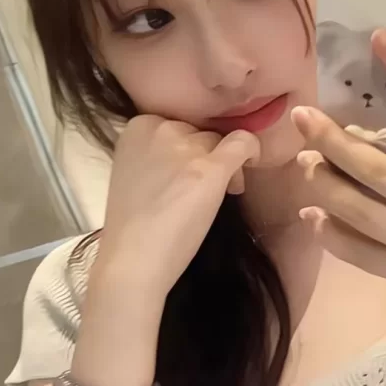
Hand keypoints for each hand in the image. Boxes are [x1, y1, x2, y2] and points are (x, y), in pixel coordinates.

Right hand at [96, 115, 260, 298]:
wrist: (134, 260)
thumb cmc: (135, 226)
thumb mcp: (138, 173)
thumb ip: (159, 155)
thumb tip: (191, 153)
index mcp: (137, 127)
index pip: (178, 125)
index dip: (188, 148)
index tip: (187, 174)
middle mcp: (160, 127)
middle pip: (199, 132)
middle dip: (207, 155)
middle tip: (206, 189)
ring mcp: (185, 147)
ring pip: (220, 140)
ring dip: (225, 163)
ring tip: (221, 195)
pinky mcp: (210, 168)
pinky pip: (243, 143)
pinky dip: (251, 152)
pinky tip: (250, 166)